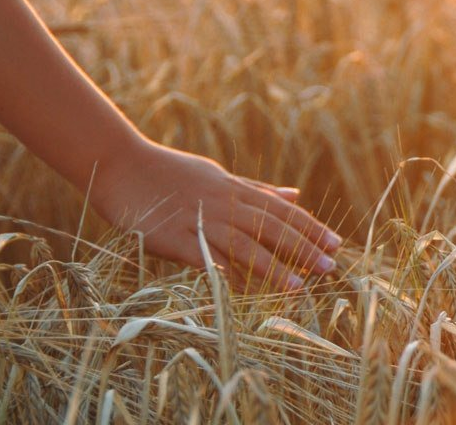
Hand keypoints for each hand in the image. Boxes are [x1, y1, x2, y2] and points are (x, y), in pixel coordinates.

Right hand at [91, 138, 340, 291]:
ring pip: (243, 244)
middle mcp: (223, 203)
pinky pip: (203, 258)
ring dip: (273, 266)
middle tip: (329, 267)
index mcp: (234, 189)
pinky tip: (243, 290)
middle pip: (270, 227)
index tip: (335, 243)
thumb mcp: (218, 175)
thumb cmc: (170, 172)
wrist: (120, 165)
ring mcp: (198, 220)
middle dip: (302, 248)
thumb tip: (295, 195)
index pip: (280, 209)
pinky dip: (224, 273)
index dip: (309, 227)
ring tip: (298, 287)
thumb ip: (256, 189)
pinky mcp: (173, 237)